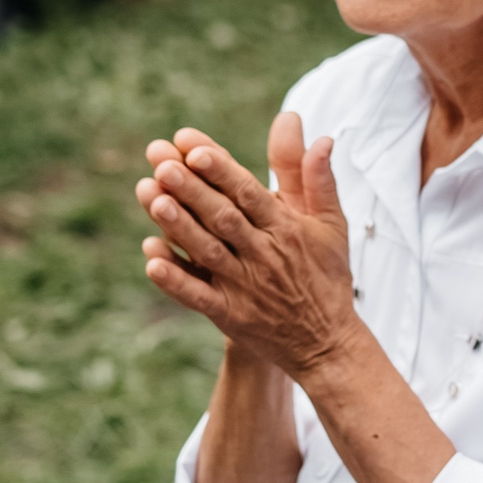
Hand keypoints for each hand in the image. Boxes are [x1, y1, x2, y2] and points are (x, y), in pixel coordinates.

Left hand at [137, 114, 363, 378]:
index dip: (221, 170)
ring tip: (152, 198)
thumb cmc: (326, 277)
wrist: (327, 345)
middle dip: (192, 190)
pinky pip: (198, 297)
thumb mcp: (331, 225)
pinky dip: (175, 280)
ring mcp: (245, 288)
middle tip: (161, 163)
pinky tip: (151, 260)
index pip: (249, 193)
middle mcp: (265, 256)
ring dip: (179, 227)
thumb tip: (322, 137)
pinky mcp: (231, 317)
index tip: (193, 147)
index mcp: (287, 229)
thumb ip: (318, 179)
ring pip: (208, 252)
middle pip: (223, 218)